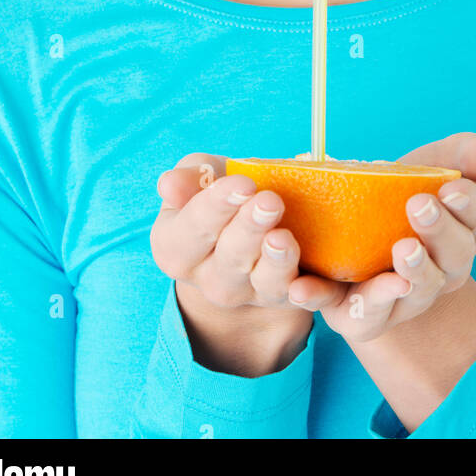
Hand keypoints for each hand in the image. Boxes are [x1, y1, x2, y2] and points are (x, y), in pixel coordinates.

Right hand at [152, 152, 317, 338]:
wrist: (246, 220)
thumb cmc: (217, 193)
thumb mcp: (199, 177)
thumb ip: (187, 178)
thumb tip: (169, 184)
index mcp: (173, 247)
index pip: (190, 229)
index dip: (216, 206)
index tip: (243, 184)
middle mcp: (205, 278)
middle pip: (227, 259)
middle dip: (249, 229)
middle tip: (270, 201)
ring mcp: (244, 292)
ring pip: (261, 282)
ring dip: (274, 261)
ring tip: (284, 238)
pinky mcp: (279, 297)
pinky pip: (294, 299)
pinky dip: (306, 295)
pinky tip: (307, 285)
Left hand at [288, 132, 475, 342]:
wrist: (350, 227)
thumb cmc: (403, 191)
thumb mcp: (438, 161)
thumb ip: (475, 155)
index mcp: (465, 230)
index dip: (472, 204)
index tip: (451, 187)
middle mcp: (444, 271)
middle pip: (455, 259)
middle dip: (441, 234)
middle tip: (419, 206)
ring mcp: (406, 297)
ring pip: (417, 294)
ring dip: (412, 275)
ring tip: (399, 252)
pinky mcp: (365, 315)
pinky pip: (360, 318)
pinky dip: (343, 305)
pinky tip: (315, 288)